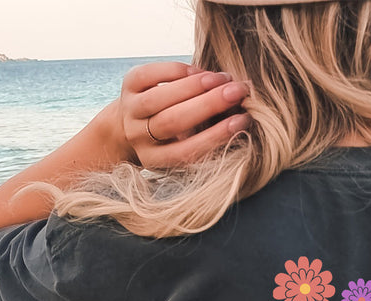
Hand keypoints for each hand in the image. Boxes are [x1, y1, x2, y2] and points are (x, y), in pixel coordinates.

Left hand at [113, 60, 250, 168]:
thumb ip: (205, 136)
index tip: (243, 121)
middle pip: (173, 121)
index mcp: (156, 160)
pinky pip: (151, 74)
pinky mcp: (127, 85)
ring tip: (222, 79)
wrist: (131, 122)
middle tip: (238, 92)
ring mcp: (130, 111)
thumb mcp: (184, 145)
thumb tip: (240, 115)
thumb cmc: (171, 136)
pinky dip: (178, 70)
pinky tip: (199, 71)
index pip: (187, 151)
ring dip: (195, 85)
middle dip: (209, 104)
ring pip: (161, 97)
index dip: (215, 136)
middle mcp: (139, 137)